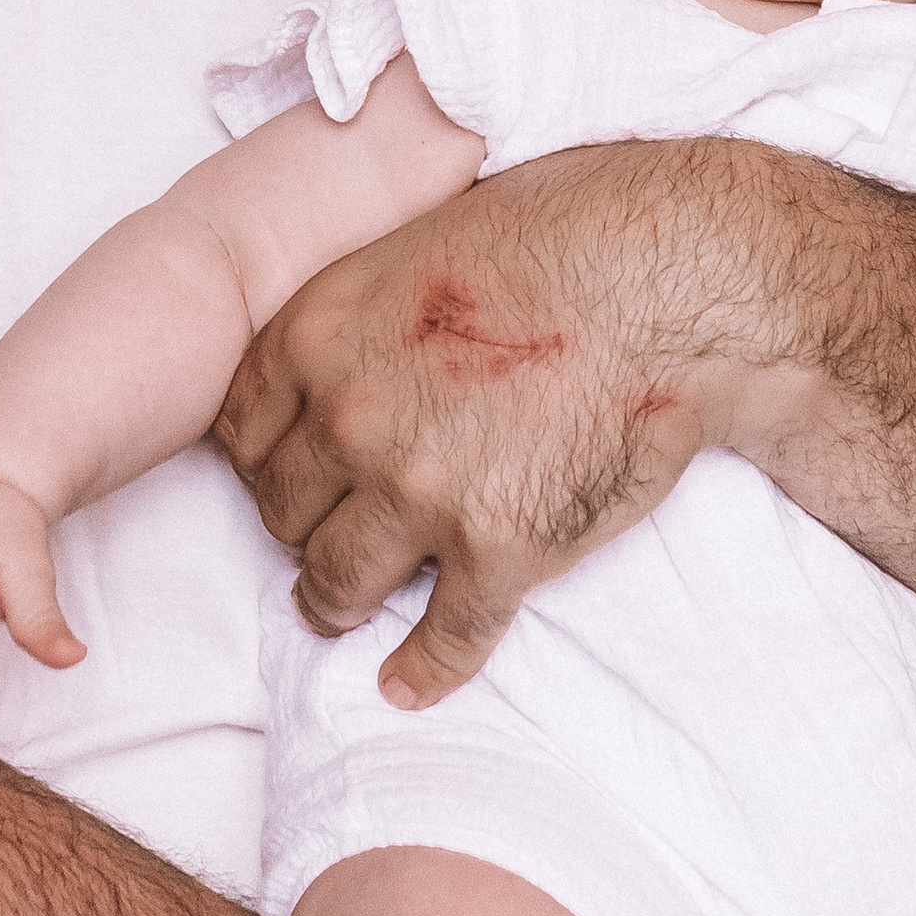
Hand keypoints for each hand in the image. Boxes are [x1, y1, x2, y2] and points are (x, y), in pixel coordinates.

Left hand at [215, 143, 736, 709]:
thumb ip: (365, 305)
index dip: (265, 460)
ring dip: (336, 601)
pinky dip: (422, 668)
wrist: (673, 278)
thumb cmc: (566, 232)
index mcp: (320, 334)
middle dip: (300, 527)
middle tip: (323, 538)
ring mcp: (420, 490)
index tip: (288, 478)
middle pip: (280, 510)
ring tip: (344, 610)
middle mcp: (350, 417)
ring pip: (336, 581)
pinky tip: (409, 683)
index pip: (241, 431)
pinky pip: (443, 635)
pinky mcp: (498, 550)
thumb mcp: (422, 236)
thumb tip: (358, 342)